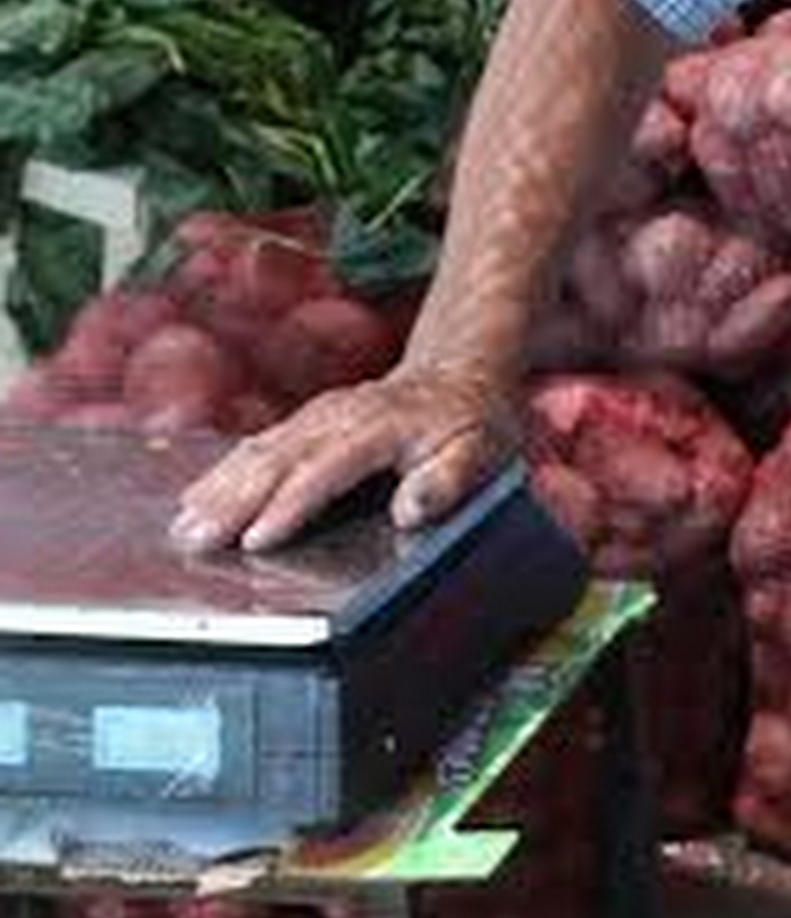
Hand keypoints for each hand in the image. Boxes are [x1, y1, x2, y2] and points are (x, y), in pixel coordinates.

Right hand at [173, 360, 523, 556]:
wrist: (460, 376)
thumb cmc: (473, 423)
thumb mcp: (481, 451)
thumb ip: (448, 480)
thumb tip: (411, 509)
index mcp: (379, 428)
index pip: (325, 471)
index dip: (289, 507)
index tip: (255, 539)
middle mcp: (338, 417)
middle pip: (276, 462)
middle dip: (231, 503)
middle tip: (194, 540)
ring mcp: (317, 416)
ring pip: (257, 452)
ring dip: (217, 489)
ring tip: (182, 525)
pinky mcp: (305, 421)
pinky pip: (257, 446)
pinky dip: (223, 473)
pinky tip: (196, 497)